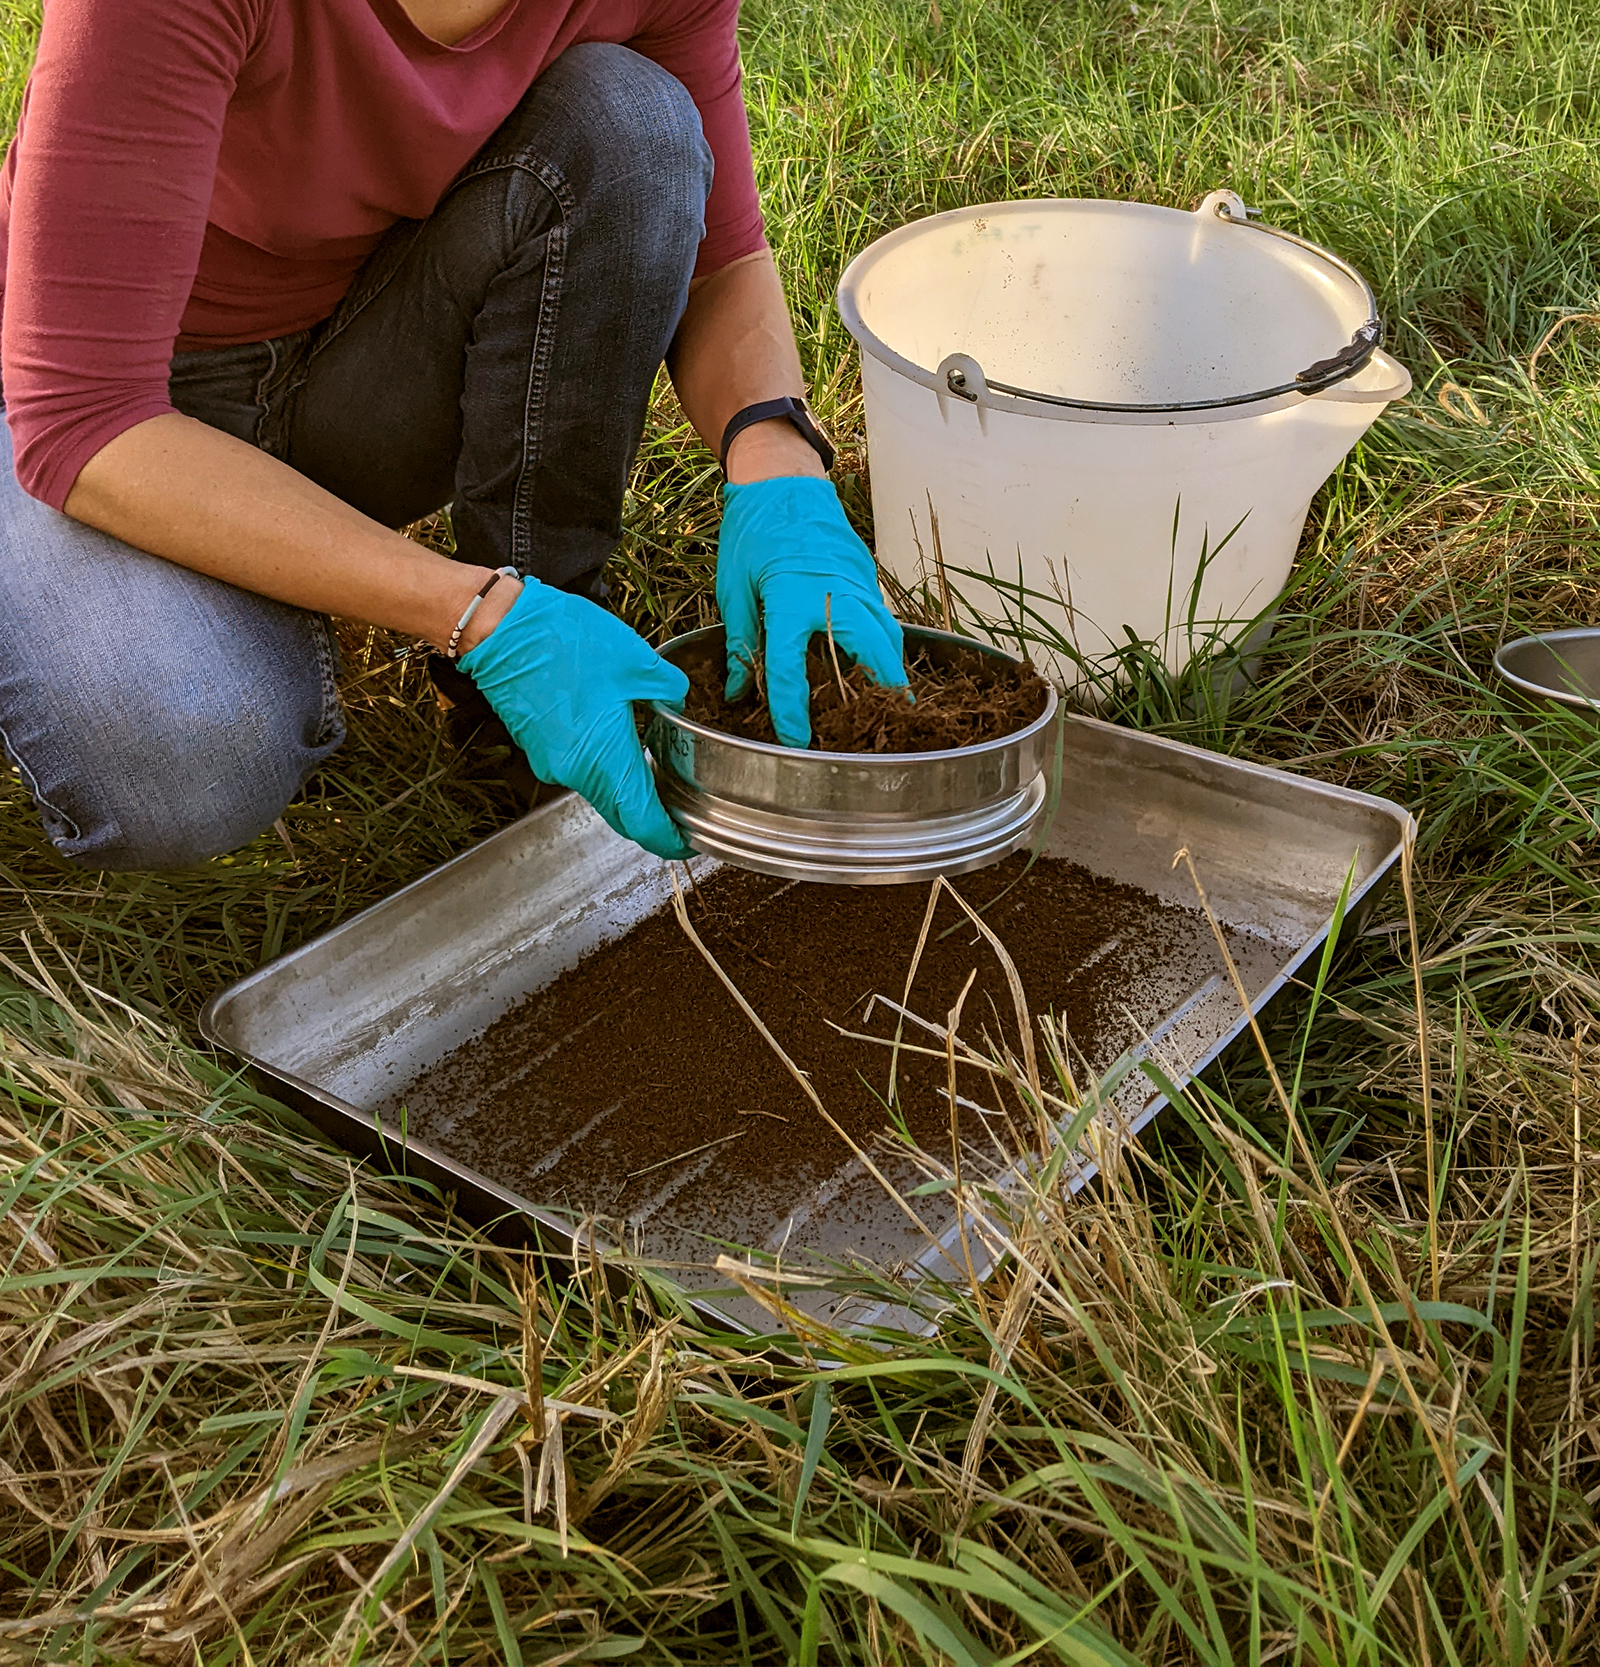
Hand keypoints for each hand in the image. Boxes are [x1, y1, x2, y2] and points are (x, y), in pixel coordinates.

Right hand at [458, 581, 690, 859]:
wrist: (501, 630)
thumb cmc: (565, 641)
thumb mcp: (638, 660)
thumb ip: (669, 689)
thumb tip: (678, 702)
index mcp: (606, 759)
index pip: (643, 823)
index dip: (670, 840)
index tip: (691, 842)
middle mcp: (576, 773)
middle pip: (622, 817)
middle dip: (653, 821)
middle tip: (683, 813)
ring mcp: (552, 764)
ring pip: (601, 793)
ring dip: (629, 791)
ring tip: (659, 773)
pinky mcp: (539, 749)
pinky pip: (580, 771)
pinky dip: (605, 768)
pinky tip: (621, 741)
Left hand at [716, 475, 906, 746]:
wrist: (781, 480)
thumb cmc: (752, 532)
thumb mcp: (734, 588)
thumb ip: (740, 642)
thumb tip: (738, 690)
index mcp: (791, 599)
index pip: (790, 670)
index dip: (791, 712)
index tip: (796, 741)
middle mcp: (833, 594)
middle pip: (873, 651)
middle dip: (882, 689)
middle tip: (884, 722)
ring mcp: (856, 583)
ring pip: (888, 635)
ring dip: (890, 668)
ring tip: (889, 701)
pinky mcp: (865, 576)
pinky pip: (882, 618)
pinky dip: (884, 644)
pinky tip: (877, 664)